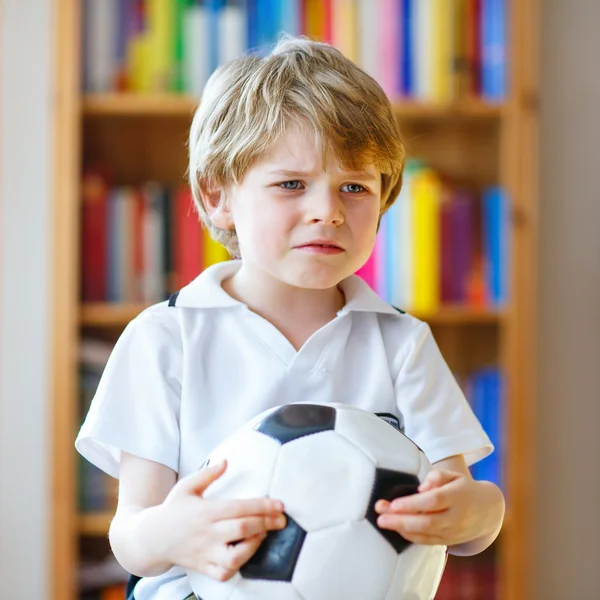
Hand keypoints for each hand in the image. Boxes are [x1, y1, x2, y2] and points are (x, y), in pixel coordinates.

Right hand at [156, 460, 286, 580]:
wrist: (151, 539)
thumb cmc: (173, 509)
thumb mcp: (187, 486)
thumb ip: (208, 473)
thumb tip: (226, 461)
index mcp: (205, 511)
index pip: (239, 508)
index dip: (262, 506)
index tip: (280, 504)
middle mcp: (206, 533)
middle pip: (242, 528)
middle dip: (266, 523)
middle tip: (282, 520)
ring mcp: (205, 553)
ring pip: (234, 557)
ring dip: (254, 546)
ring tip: (263, 535)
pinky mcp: (203, 568)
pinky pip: (223, 573)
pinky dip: (238, 567)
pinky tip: (247, 553)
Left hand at [374, 469, 502, 547]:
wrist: (487, 511)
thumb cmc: (463, 488)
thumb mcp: (454, 475)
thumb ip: (437, 476)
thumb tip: (422, 487)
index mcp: (458, 496)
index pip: (434, 501)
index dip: (413, 504)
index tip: (394, 503)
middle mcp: (456, 517)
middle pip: (427, 522)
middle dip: (401, 520)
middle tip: (380, 516)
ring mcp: (453, 532)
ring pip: (426, 534)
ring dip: (402, 528)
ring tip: (383, 521)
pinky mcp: (449, 541)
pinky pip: (427, 541)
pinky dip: (410, 536)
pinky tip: (396, 528)